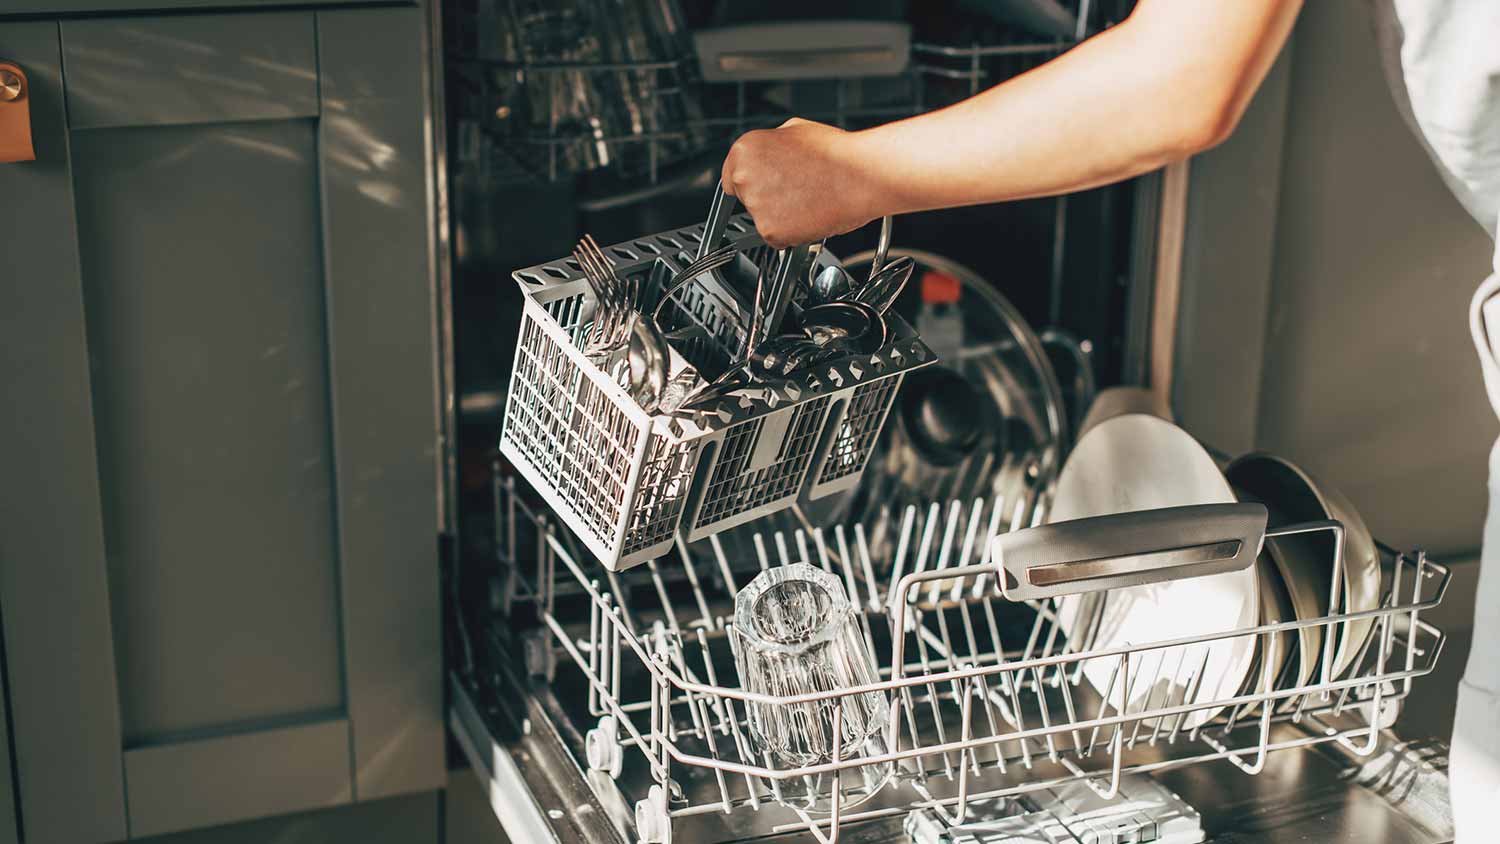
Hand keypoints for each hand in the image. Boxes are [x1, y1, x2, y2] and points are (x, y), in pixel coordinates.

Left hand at [721, 118, 878, 248]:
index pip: (731, 176)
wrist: (862, 175)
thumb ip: (773, 143)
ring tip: (808, 200)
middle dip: (767, 198)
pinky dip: (791, 233)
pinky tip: (810, 215)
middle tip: (795, 192)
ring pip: (762, 219)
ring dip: (780, 216)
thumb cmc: (837, 153)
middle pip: (746, 198)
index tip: (761, 187)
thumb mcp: (797, 129)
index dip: (751, 182)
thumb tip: (771, 151)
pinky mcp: (770, 231)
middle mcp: (744, 176)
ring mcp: (756, 205)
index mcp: (746, 148)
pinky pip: (777, 238)